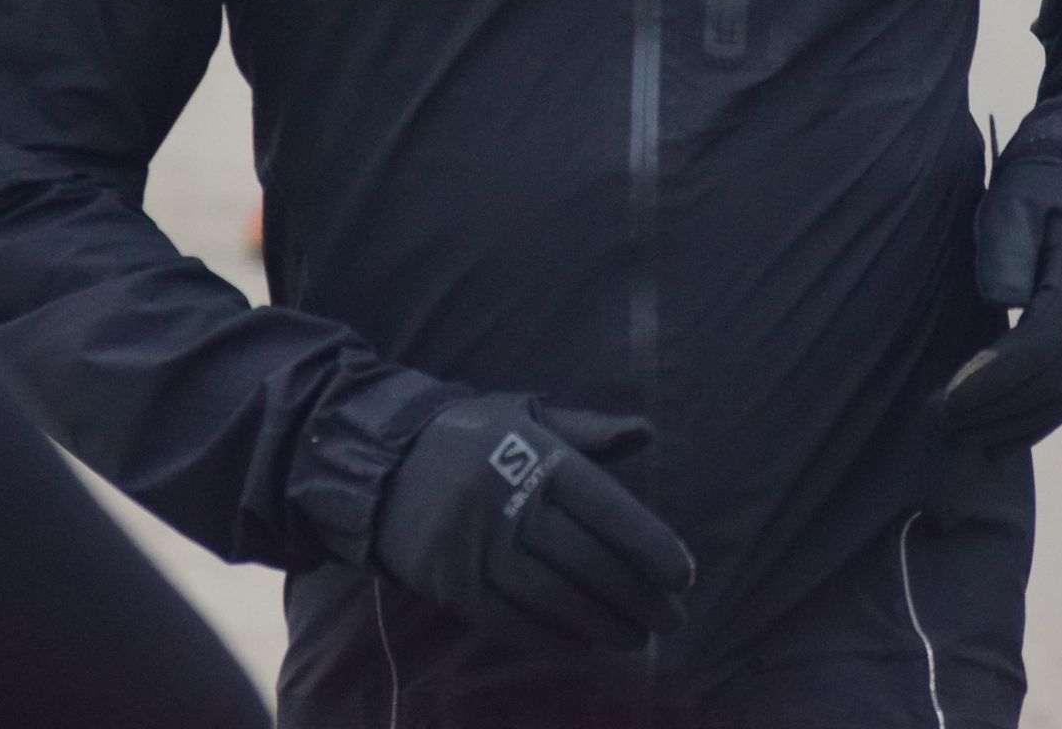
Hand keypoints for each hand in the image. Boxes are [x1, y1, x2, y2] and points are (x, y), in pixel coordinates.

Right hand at [370, 393, 694, 650]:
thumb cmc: (469, 438)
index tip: (683, 575)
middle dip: (637, 595)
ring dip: (603, 623)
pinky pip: (510, 619)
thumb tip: (646, 434)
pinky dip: (552, 637)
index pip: (606, 506)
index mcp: (536, 454)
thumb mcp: (525, 416)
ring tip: (638, 638)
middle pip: (587, 558)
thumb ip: (586, 431)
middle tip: (673, 620)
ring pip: (553, 595)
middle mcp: (509, 499)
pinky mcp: (451, 581)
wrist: (378, 460)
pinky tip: (585, 646)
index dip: (649, 543)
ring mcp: (477, 545)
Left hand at [933, 157, 1061, 447]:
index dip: (996, 375)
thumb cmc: (1036, 196)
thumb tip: (1004, 299)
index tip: (949, 395)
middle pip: (1053, 379)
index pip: (1042, 342)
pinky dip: (1034, 423)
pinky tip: (995, 438)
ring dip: (1011, 424)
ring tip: (956, 434)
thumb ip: (1006, 246)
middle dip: (995, 407)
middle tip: (939, 420)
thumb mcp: (1013, 203)